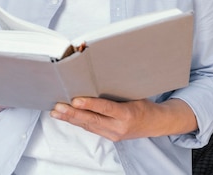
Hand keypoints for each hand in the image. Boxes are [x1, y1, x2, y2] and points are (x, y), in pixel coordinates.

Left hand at [50, 97, 196, 141]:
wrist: (156, 124)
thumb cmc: (144, 104)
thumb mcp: (134, 95)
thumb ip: (115, 91)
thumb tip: (96, 77)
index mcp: (127, 114)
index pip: (105, 108)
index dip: (90, 105)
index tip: (75, 101)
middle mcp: (119, 127)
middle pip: (92, 120)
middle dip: (73, 114)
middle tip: (58, 107)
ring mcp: (113, 134)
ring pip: (88, 126)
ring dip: (71, 118)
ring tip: (56, 112)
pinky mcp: (110, 137)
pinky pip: (91, 129)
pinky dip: (78, 122)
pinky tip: (67, 117)